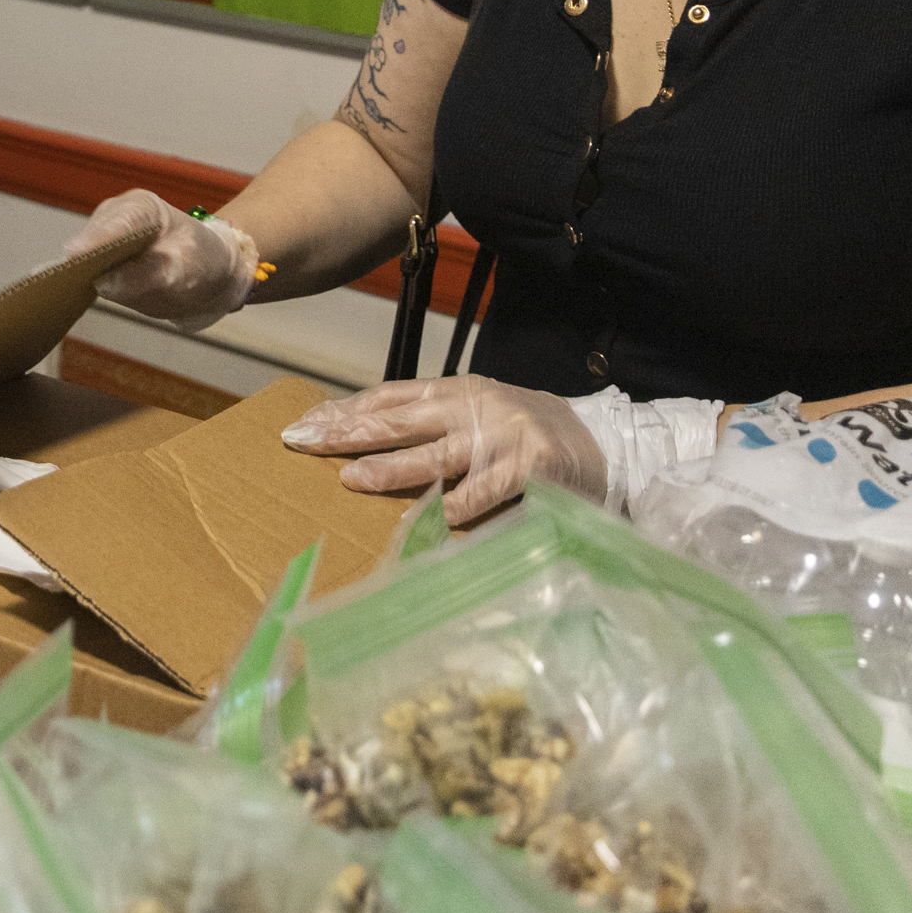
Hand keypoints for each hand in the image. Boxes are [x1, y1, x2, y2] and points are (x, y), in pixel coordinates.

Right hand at [71, 188, 255, 332]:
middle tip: (70, 280)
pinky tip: (78, 295)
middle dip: (83, 259)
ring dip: (80, 275)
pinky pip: (85, 276)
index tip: (77, 255)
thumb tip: (103, 283)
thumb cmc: (202, 260)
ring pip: (83, 259)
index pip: (117, 223)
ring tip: (71, 290)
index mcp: (142, 207)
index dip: (97, 239)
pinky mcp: (100, 267)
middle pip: (92, 239)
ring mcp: (104, 243)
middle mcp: (115, 219)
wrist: (210, 275)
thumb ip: (149, 274)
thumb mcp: (187, 268)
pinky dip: (83, 286)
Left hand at [281, 376, 607, 527]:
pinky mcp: (533, 468)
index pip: (391, 396)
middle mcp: (476, 407)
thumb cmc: (528, 433)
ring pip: (438, 456)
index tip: (305, 424)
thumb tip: (362, 437)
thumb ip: (431, 423)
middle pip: (401, 420)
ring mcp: (504, 436)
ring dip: (393, 469)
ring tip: (352, 479)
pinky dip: (457, 508)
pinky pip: (487, 492)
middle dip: (350, 432)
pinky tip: (427, 521)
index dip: (347, 410)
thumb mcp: (476, 414)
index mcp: (458, 390)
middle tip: (305, 443)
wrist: (606, 444)